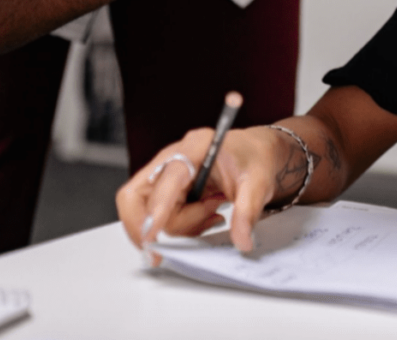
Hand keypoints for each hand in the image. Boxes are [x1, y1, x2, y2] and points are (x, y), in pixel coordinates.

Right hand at [116, 125, 303, 257]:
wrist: (256, 153)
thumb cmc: (254, 158)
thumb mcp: (259, 182)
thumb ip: (248, 210)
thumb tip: (241, 240)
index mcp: (197, 146)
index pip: (168, 178)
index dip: (156, 208)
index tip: (150, 237)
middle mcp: (175, 157)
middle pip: (137, 195)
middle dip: (148, 225)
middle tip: (159, 250)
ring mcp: (168, 173)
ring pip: (151, 212)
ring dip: (183, 224)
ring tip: (214, 211)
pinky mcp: (169, 188)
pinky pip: (162, 217)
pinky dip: (182, 225)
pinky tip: (208, 215)